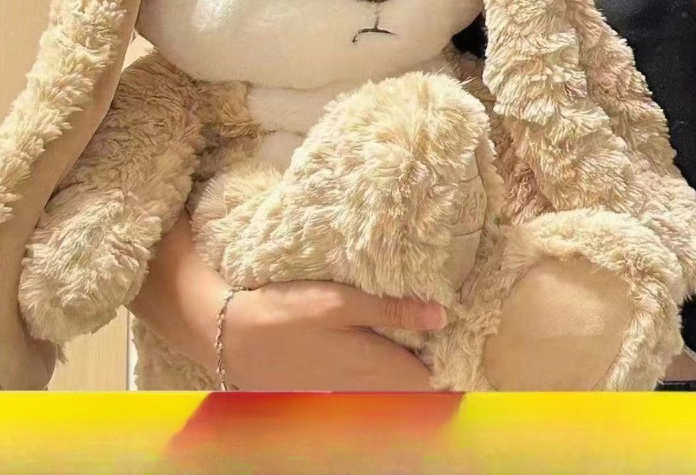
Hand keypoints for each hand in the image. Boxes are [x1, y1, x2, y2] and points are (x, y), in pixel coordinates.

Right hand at [222, 281, 446, 391]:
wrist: (235, 339)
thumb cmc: (289, 314)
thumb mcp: (341, 301)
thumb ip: (391, 310)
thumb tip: (440, 316)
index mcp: (376, 367)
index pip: (430, 384)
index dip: (449, 370)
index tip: (459, 347)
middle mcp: (366, 389)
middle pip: (413, 392)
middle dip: (433, 374)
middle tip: (442, 341)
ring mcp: (346, 395)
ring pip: (392, 394)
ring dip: (408, 376)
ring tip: (417, 346)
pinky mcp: (329, 393)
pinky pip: (369, 393)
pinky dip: (383, 378)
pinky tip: (379, 354)